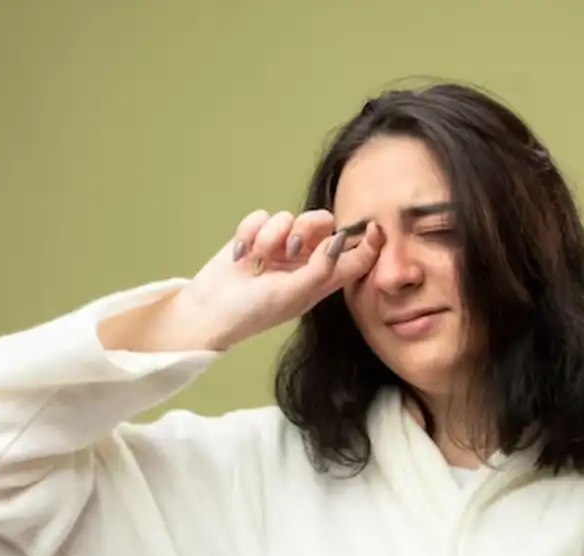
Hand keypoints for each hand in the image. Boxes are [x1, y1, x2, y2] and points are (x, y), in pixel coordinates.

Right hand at [171, 208, 384, 350]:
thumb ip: (321, 269)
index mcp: (322, 280)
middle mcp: (305, 261)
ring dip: (273, 234)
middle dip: (308, 228)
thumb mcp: (293, 295)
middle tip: (292, 246)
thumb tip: (339, 240)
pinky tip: (242, 253)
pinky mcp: (256, 236)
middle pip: (323, 223)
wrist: (209, 311)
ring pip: (290, 217)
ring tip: (259, 258)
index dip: (369, 242)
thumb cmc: (253, 312)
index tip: (374, 226)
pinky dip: (251, 231)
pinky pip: (262, 215)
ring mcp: (279, 248)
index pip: (356, 257)